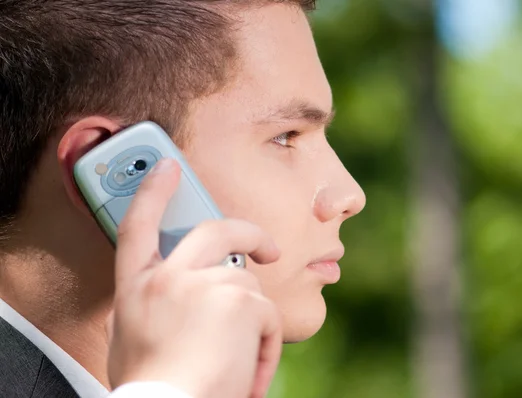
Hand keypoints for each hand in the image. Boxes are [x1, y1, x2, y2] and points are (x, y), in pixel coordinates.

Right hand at [105, 158, 281, 397]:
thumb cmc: (152, 387)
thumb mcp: (130, 341)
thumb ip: (147, 307)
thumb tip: (161, 296)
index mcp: (137, 288)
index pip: (137, 225)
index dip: (152, 190)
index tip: (168, 167)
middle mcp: (168, 278)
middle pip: (214, 231)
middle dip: (247, 231)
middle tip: (267, 246)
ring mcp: (206, 286)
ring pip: (249, 284)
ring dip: (253, 323)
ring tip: (239, 362)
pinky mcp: (241, 301)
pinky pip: (268, 314)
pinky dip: (266, 345)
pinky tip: (250, 372)